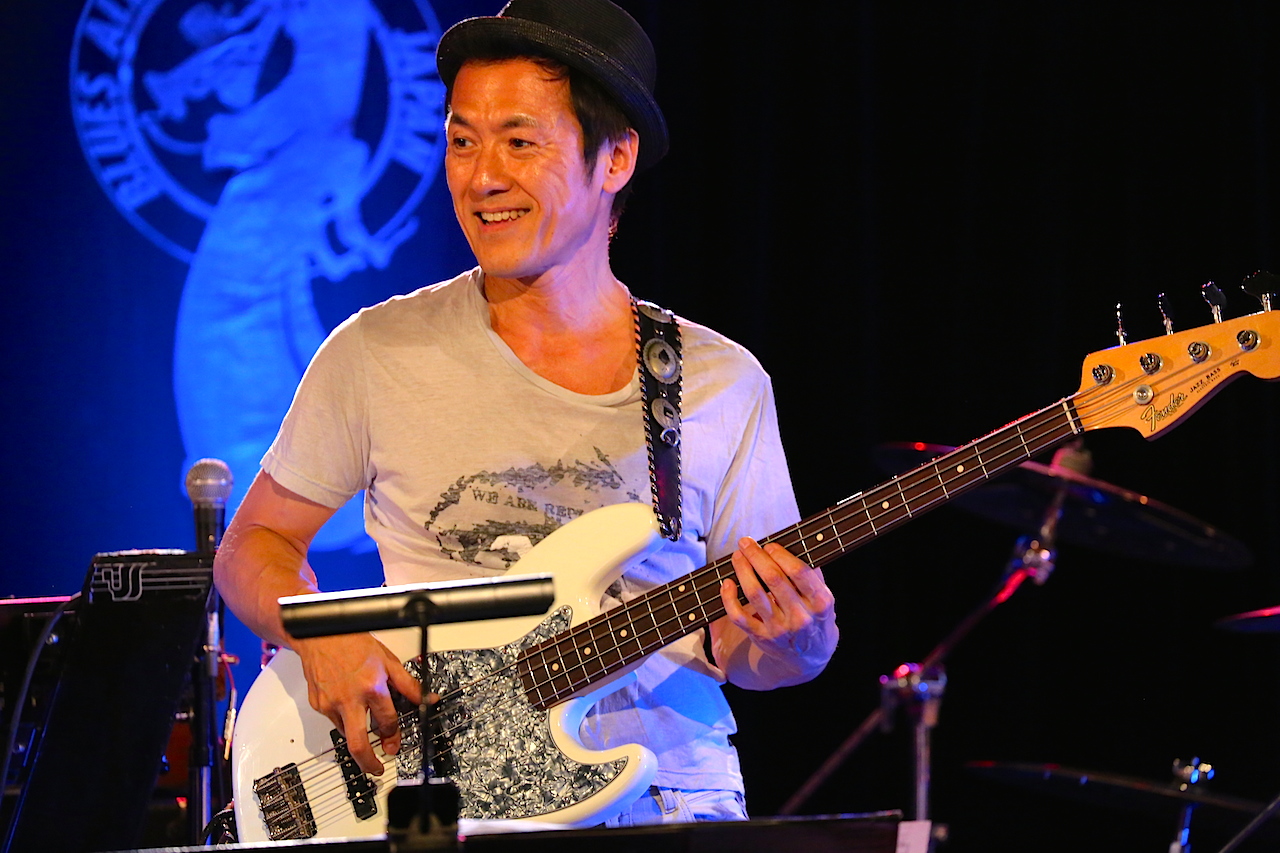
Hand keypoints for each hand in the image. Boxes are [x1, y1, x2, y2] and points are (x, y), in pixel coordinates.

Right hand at [292, 632, 422, 775]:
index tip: (394, 741)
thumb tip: (427, 698)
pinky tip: (349, 703)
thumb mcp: (388, 661)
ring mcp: (330, 704)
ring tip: (364, 721)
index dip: (394, 733)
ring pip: (346, 732)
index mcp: (371, 687)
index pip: (387, 722)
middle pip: (358, 744)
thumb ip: (408, 684)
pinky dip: (345, 718)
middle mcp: (349, 699)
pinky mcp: (318, 705)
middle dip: (369, 762)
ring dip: (358, 734)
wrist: (321, 636)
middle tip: (377, 768)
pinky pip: (334, 720)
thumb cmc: (354, 644)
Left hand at [719, 537, 836, 684]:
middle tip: (746, 543)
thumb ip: (812, 575)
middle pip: (774, 579)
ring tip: (737, 556)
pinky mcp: (761, 637)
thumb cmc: (815, 619)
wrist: (810, 657)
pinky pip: (739, 616)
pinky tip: (727, 584)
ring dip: (743, 570)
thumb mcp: (824, 598)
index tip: (769, 545)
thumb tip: (791, 547)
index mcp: (819, 603)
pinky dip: (729, 598)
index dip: (781, 555)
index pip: (799, 572)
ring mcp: (779, 628)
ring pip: (755, 594)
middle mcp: (800, 617)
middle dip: (756, 556)